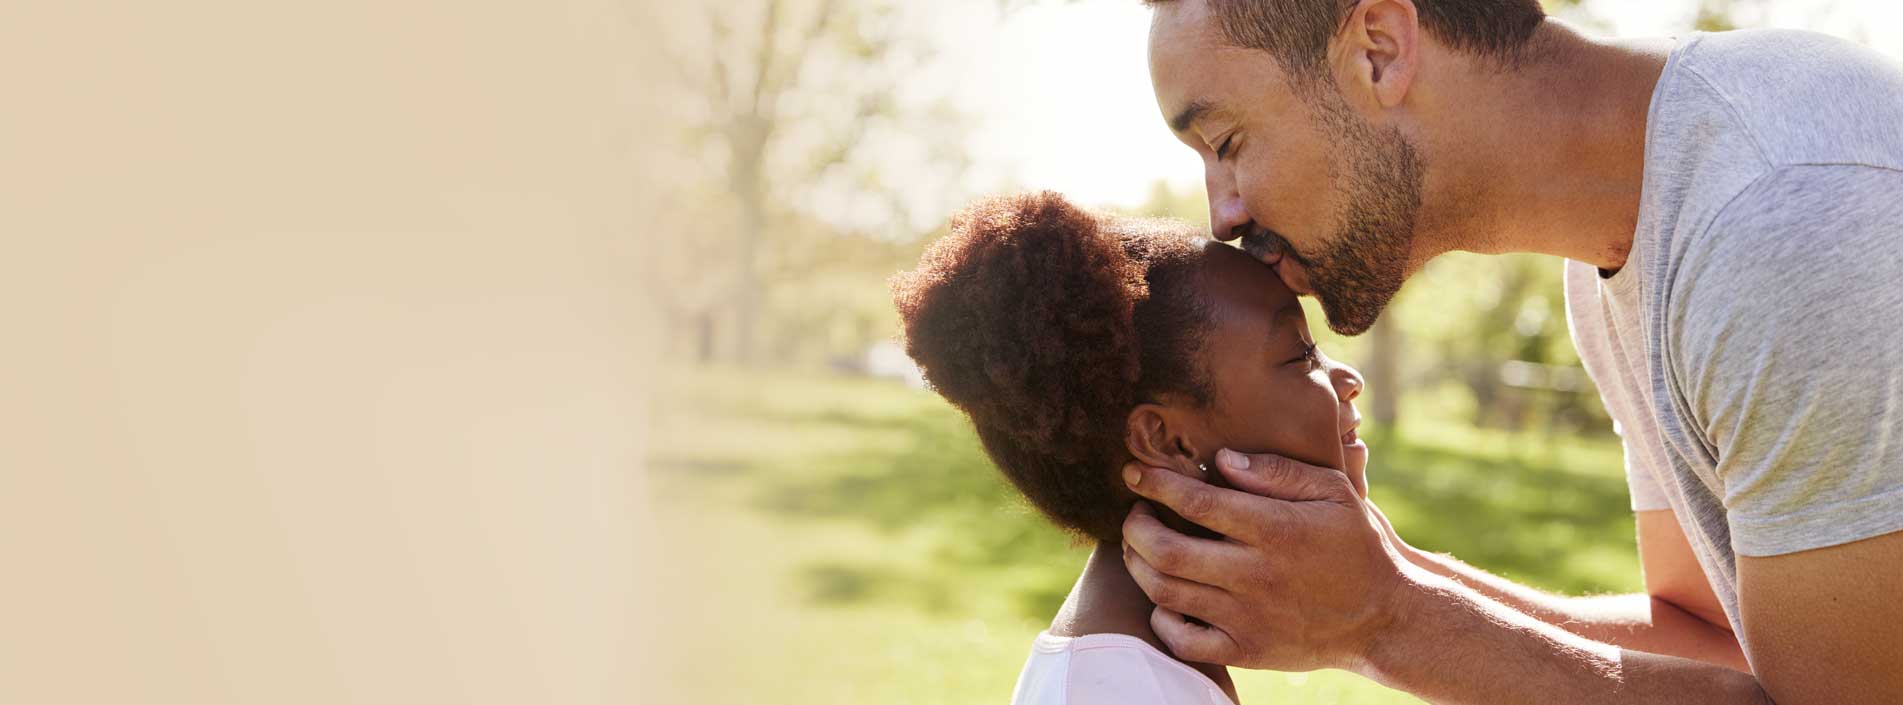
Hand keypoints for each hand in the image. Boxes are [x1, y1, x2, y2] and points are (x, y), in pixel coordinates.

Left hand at [1119, 449, 1420, 672]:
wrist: (1384, 616)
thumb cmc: (1354, 544)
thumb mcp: (1332, 492)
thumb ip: (1278, 472)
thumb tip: (1220, 459)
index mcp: (1277, 530)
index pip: (1197, 502)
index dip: (1157, 483)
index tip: (1136, 471)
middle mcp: (1256, 576)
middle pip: (1168, 551)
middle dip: (1135, 526)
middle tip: (1134, 512)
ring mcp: (1248, 618)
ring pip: (1166, 592)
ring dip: (1139, 565)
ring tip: (1139, 546)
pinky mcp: (1245, 651)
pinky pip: (1182, 640)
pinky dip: (1161, 617)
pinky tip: (1165, 596)